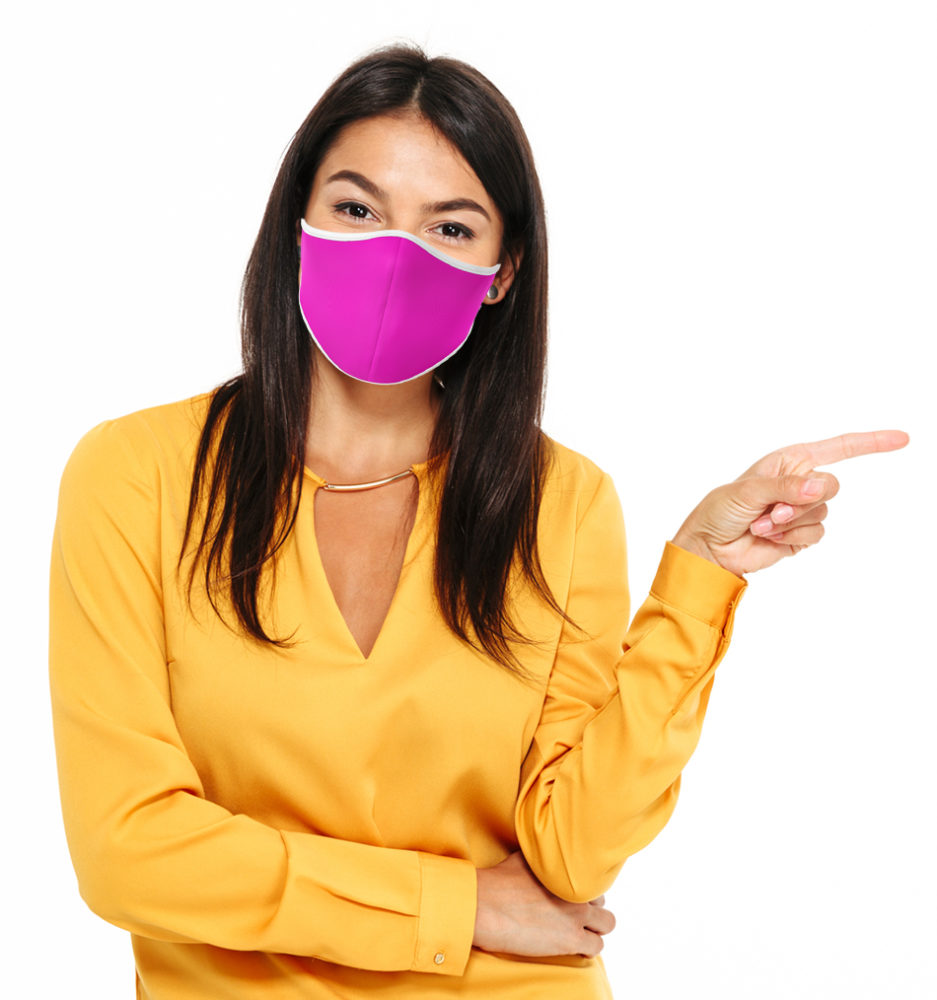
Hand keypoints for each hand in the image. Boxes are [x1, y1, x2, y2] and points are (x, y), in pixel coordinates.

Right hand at [473, 851, 614, 957]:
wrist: (486, 906)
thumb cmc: (498, 881)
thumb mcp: (523, 857)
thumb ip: (541, 857)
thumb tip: (542, 852)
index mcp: (567, 869)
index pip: (592, 877)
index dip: (581, 888)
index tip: (572, 895)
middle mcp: (577, 889)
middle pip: (602, 899)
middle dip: (590, 907)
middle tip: (573, 914)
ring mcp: (576, 914)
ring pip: (607, 923)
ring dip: (595, 927)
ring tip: (579, 931)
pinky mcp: (571, 939)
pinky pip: (596, 945)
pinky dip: (588, 947)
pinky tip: (575, 946)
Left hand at [672, 430, 908, 576]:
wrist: (710, 547)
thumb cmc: (721, 510)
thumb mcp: (748, 491)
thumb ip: (786, 487)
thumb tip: (819, 486)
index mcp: (789, 461)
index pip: (838, 448)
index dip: (871, 442)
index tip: (902, 439)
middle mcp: (800, 482)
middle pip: (831, 486)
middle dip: (800, 501)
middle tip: (769, 510)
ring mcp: (802, 510)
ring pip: (822, 512)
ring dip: (789, 521)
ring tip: (761, 524)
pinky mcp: (801, 534)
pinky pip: (815, 534)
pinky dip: (791, 536)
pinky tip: (768, 536)